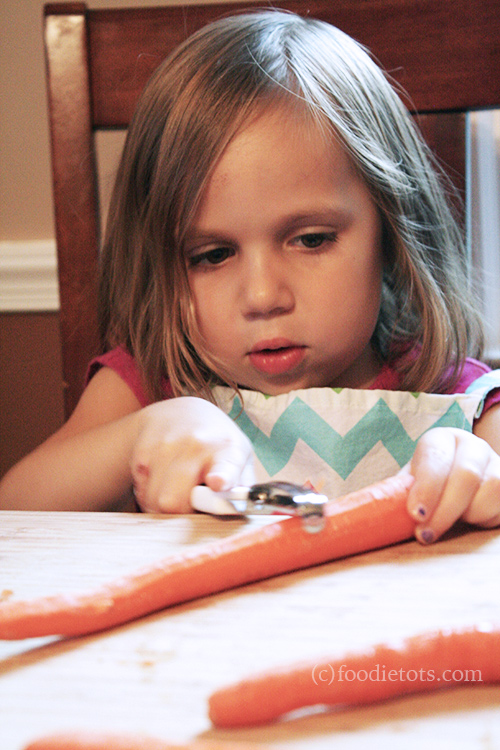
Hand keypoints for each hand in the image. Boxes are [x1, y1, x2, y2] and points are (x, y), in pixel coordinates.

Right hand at [131, 397, 254, 512]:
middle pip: (175, 500)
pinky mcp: (143, 451)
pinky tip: (162, 482)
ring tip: (177, 493)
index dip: (221, 477)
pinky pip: (141, 492)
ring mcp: (166, 446)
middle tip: (192, 506)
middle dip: (182, 514)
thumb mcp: (240, 460)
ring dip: (163, 507)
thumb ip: (243, 489)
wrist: (181, 412)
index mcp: (228, 449)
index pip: (225, 466)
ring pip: (155, 500)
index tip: (218, 483)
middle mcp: (197, 444)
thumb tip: (245, 512)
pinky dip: (149, 496)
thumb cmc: (217, 445)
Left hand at [401, 427, 499, 542]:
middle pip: (466, 474)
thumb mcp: (412, 482)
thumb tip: (377, 514)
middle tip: (426, 535)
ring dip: (466, 515)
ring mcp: (496, 463)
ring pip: (489, 490)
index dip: (427, 486)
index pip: (435, 457)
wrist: (459, 484)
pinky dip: (483, 518)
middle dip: (444, 510)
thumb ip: (400, 493)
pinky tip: (469, 521)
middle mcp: (472, 446)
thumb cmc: (429, 486)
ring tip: (448, 524)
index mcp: (441, 440)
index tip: (416, 514)